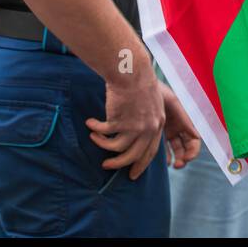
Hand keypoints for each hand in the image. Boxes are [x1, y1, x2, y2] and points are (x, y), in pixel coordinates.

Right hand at [86, 61, 164, 179]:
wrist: (132, 72)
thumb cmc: (139, 83)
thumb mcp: (152, 104)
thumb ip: (147, 120)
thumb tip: (136, 136)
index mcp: (158, 125)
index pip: (150, 152)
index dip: (141, 164)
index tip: (133, 174)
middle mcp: (148, 128)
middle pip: (133, 155)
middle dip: (119, 164)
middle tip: (106, 166)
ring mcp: (134, 126)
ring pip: (116, 148)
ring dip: (102, 144)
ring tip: (94, 138)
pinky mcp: (119, 121)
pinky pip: (104, 133)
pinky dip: (95, 130)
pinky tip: (90, 123)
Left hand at [160, 83, 201, 168]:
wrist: (137, 86)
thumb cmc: (156, 91)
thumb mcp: (172, 102)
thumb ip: (184, 119)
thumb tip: (197, 136)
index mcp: (184, 121)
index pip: (193, 141)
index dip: (193, 151)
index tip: (186, 158)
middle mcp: (176, 128)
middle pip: (184, 148)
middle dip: (183, 158)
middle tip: (178, 164)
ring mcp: (165, 131)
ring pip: (173, 151)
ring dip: (174, 159)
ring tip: (171, 164)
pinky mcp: (153, 133)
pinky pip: (158, 148)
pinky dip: (160, 156)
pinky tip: (156, 160)